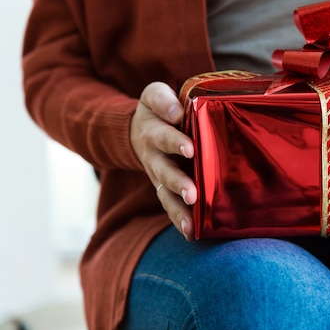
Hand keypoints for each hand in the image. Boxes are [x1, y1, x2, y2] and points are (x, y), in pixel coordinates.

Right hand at [130, 82, 196, 240]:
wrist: (137, 130)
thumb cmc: (157, 110)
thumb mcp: (154, 95)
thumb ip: (163, 100)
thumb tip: (177, 111)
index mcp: (153, 131)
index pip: (163, 136)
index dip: (175, 142)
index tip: (190, 149)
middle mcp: (154, 157)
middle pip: (164, 172)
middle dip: (178, 183)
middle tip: (192, 193)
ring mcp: (158, 176)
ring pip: (166, 195)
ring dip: (178, 209)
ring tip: (192, 224)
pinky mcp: (165, 189)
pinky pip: (170, 207)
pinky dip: (179, 221)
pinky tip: (192, 234)